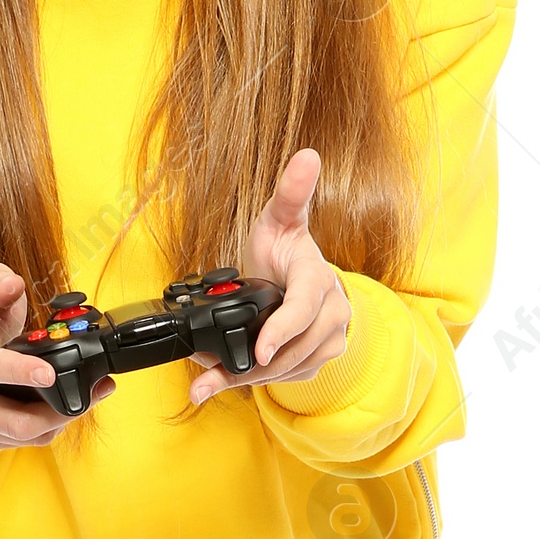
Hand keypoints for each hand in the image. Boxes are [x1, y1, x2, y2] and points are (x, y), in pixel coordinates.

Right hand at [0, 262, 114, 446]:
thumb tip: (12, 285)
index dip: (19, 372)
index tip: (49, 373)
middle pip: (14, 421)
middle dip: (59, 410)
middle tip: (95, 392)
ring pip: (23, 436)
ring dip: (61, 421)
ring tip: (90, 397)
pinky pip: (23, 443)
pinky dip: (49, 429)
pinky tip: (63, 409)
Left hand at [187, 148, 350, 407]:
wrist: (298, 278)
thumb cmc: (284, 250)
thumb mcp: (280, 218)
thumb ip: (291, 193)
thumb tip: (307, 155)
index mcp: (319, 279)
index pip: (304, 308)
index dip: (281, 330)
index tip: (260, 350)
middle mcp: (333, 313)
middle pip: (292, 349)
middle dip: (248, 366)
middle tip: (206, 375)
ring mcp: (329, 340)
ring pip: (288, 369)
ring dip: (246, 379)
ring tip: (207, 380)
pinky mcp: (319, 360)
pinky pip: (288, 379)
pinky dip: (255, 382)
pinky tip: (226, 380)